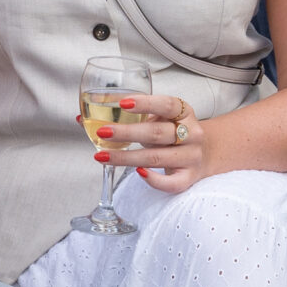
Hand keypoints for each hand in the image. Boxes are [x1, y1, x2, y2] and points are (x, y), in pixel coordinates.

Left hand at [89, 93, 208, 192]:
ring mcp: (192, 157)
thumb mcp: (159, 118)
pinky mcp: (189, 177)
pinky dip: (153, 180)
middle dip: (126, 133)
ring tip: (102, 156)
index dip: (145, 103)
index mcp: (184, 112)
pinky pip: (171, 183)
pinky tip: (136, 173)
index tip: (122, 103)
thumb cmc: (172, 132)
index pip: (167, 104)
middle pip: (157, 133)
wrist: (206, 152)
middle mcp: (191, 133)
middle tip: (102, 132)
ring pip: (156, 158)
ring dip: (126, 157)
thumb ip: (128, 116)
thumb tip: (80, 119)